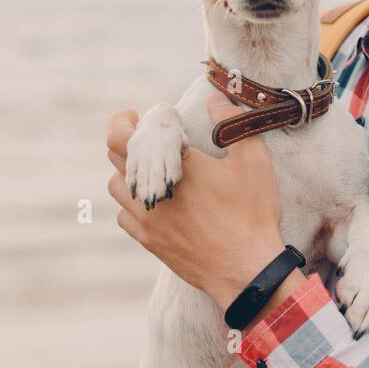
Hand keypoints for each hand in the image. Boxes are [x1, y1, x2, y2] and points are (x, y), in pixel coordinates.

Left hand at [106, 94, 286, 309]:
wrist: (246, 269)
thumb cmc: (252, 212)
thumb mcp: (253, 159)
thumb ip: (231, 121)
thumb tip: (213, 97)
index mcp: (173, 165)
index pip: (121, 137)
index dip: (121, 122)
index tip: (134, 115)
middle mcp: (152, 191)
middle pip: (115, 158)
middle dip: (129, 141)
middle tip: (149, 137)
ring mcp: (147, 219)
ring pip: (115, 187)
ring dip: (127, 172)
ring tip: (151, 168)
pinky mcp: (149, 242)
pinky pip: (124, 215)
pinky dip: (131, 202)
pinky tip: (154, 200)